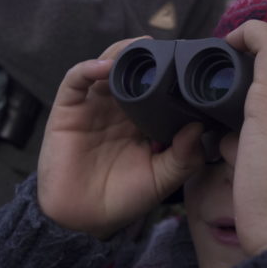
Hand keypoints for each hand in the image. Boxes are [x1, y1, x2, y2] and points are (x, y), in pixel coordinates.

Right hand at [37, 38, 205, 239]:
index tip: (191, 61)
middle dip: (149, 54)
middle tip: (167, 46)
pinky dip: (88, 68)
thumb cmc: (123, 198)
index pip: (159, 85)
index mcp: (145, 119)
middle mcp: (120, 107)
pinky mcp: (68, 108)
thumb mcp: (162, 179)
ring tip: (138, 48)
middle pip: (133, 67)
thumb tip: (198, 127)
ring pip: (107, 64)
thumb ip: (184, 157)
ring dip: (122, 53)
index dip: (172, 70)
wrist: (83, 220)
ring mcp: (93, 105)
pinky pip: (76, 79)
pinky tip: (104, 66)